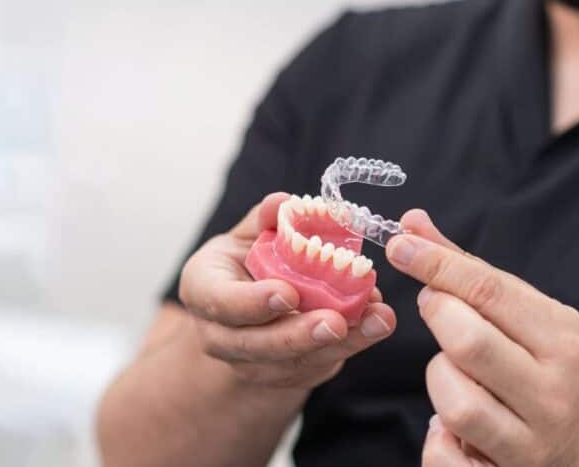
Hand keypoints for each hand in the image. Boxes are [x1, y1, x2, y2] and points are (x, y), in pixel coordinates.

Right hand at [178, 192, 395, 391]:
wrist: (249, 303)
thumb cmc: (247, 259)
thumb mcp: (249, 232)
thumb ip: (266, 218)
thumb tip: (287, 202)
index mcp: (203, 289)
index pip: (222, 302)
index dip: (253, 302)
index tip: (289, 294)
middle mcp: (218, 334)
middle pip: (256, 344)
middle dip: (299, 335)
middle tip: (337, 321)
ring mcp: (248, 361)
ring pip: (292, 363)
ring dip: (338, 345)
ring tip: (376, 321)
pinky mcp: (281, 375)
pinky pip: (315, 367)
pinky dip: (350, 346)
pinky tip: (375, 325)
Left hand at [387, 210, 578, 466]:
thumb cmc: (554, 364)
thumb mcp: (532, 313)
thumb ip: (470, 270)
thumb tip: (412, 223)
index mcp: (564, 341)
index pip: (490, 292)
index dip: (437, 264)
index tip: (400, 244)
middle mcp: (552, 394)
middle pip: (468, 343)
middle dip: (438, 315)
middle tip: (437, 306)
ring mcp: (531, 444)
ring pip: (455, 403)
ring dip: (439, 377)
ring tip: (454, 367)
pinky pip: (445, 459)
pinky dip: (435, 438)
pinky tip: (448, 419)